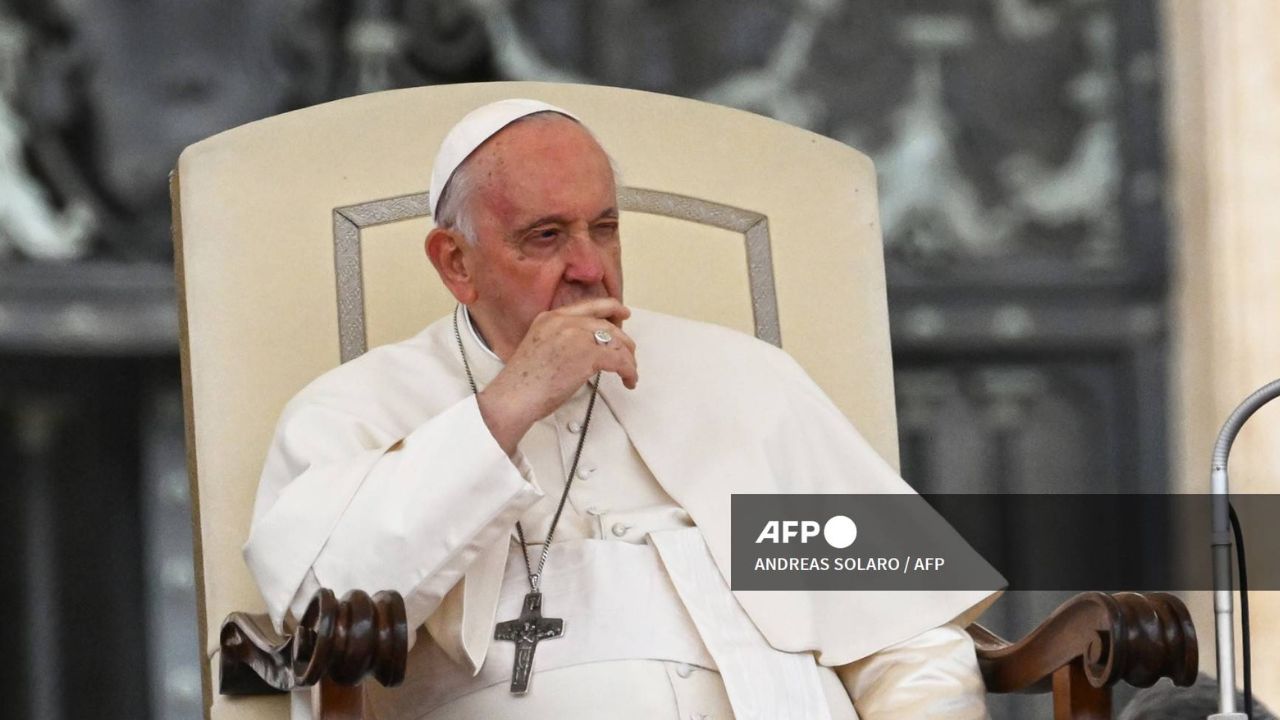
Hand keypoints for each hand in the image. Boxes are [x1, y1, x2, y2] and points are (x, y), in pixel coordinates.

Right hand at [477, 298, 636, 454]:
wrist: (513, 396)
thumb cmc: (522, 383)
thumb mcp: (539, 346)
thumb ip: (560, 339)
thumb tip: (584, 350)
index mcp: (550, 317)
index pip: (589, 306)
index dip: (612, 308)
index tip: (623, 314)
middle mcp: (564, 321)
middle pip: (607, 324)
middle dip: (624, 340)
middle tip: (630, 352)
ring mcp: (576, 336)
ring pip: (616, 342)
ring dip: (628, 359)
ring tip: (629, 373)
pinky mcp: (588, 354)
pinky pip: (619, 360)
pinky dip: (628, 371)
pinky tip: (628, 380)